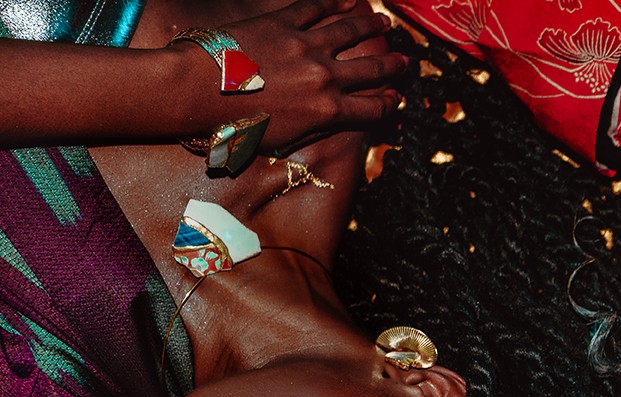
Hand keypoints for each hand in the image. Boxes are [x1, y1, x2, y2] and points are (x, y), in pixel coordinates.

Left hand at [190, 0, 405, 151]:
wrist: (198, 92)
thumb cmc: (236, 126)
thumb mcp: (284, 141)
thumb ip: (316, 131)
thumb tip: (337, 124)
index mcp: (327, 112)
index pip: (374, 109)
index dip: (390, 104)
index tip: (397, 99)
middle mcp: (326, 77)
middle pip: (372, 69)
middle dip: (392, 66)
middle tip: (404, 61)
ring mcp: (307, 46)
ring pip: (352, 32)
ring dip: (371, 26)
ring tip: (383, 22)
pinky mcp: (284, 23)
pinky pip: (318, 8)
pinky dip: (337, 2)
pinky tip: (349, 0)